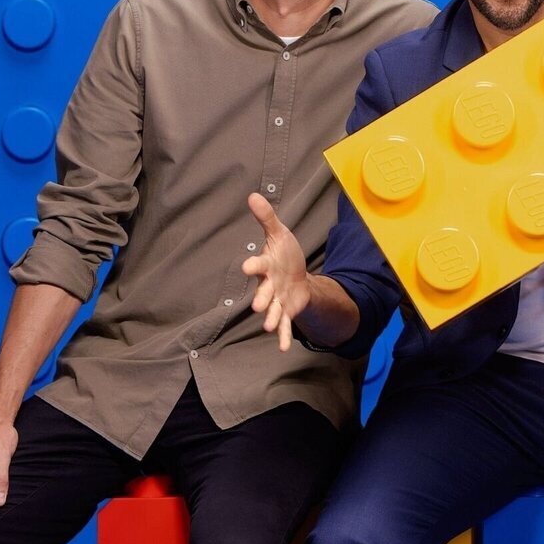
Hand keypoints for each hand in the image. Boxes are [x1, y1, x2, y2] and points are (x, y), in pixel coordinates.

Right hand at [241, 193, 310, 351]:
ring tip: (269, 326)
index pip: (259, 265)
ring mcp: (277, 299)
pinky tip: (283, 348)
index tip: (247, 267)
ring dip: (271, 318)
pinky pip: (285, 324)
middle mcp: (269, 284)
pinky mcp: (286, 310)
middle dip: (262, 298)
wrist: (296, 273)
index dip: (254, 266)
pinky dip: (283, 336)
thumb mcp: (279, 233)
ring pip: (273, 310)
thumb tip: (253, 195)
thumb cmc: (284, 253)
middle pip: (264, 291)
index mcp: (267, 265)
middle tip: (258, 306)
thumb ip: (267, 218)